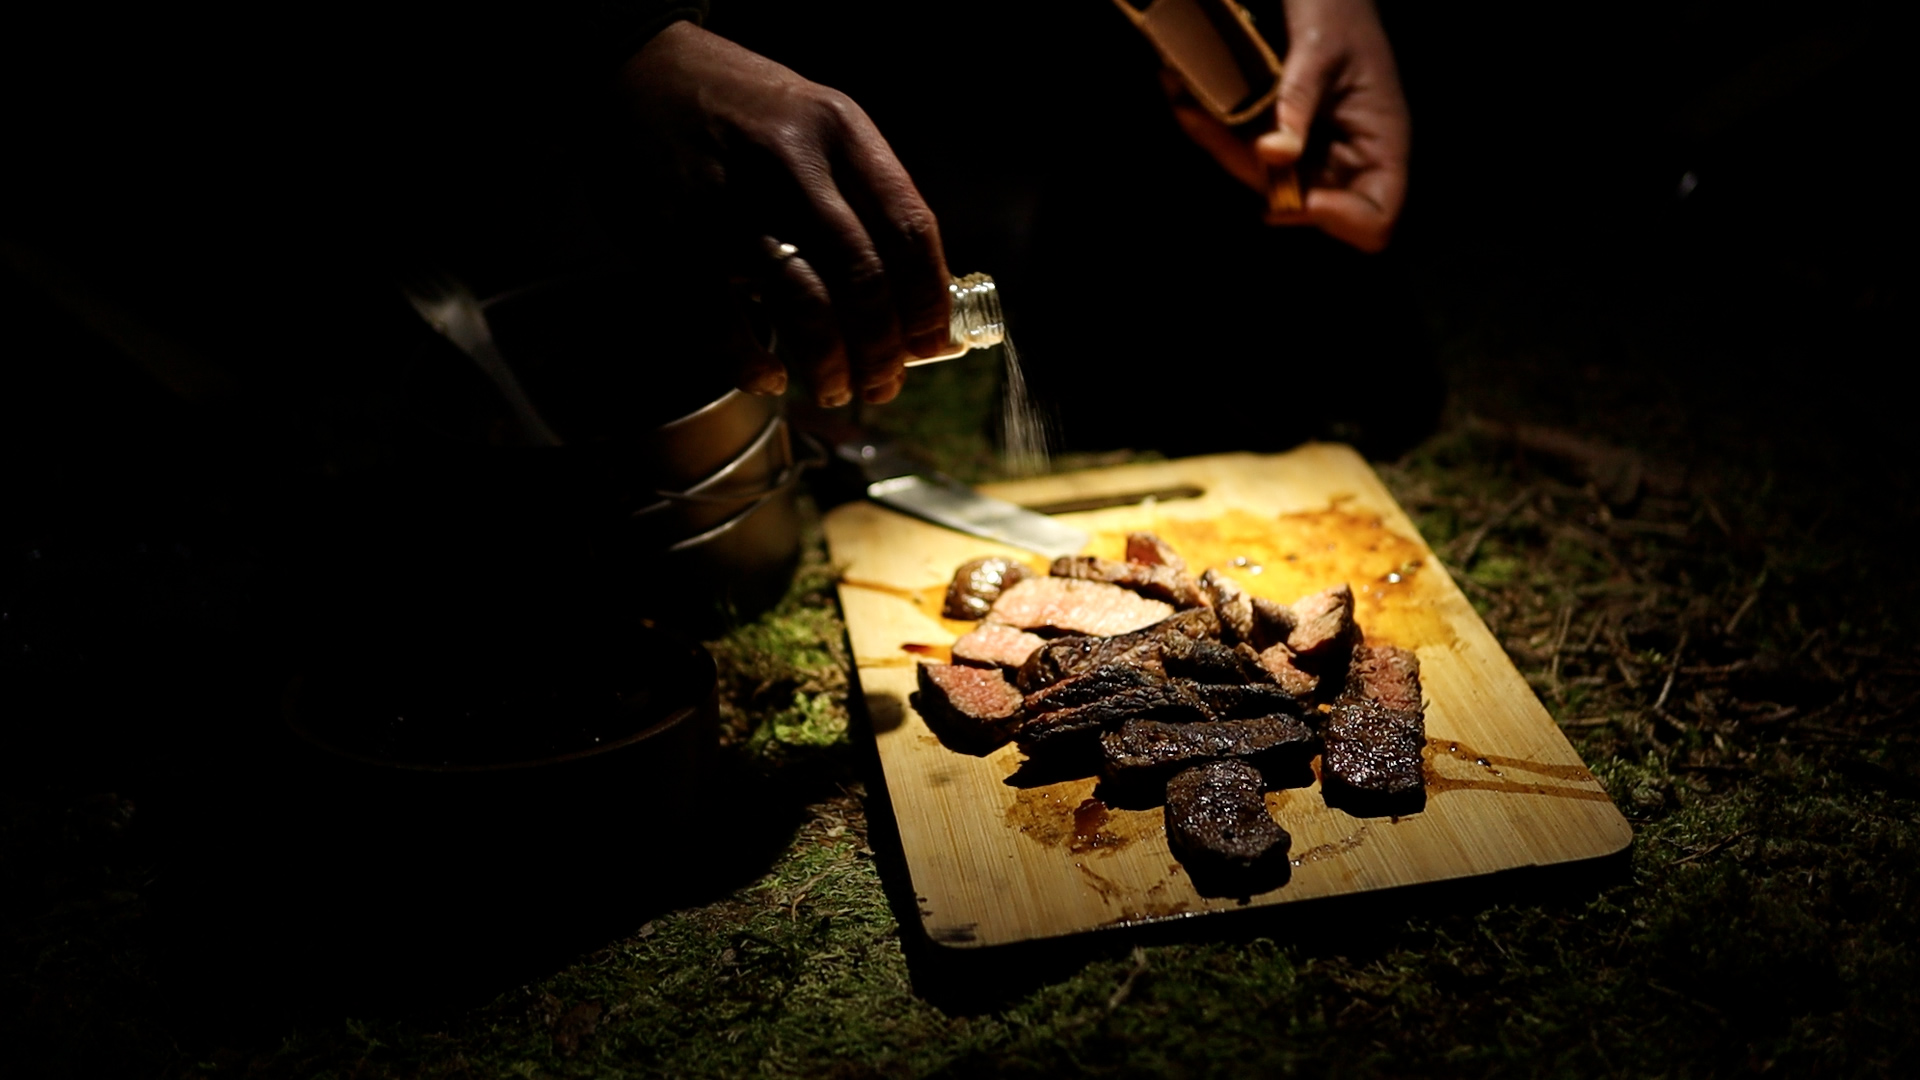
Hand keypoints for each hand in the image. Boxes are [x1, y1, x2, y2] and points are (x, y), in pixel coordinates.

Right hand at [613, 21, 950, 405]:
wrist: (635, 71)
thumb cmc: (738, 107)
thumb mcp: (816, 121)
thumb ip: (861, 189)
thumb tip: (913, 285)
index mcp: (839, 131)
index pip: (910, 228)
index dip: (929, 301)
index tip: (932, 342)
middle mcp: (792, 163)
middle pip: (865, 280)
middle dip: (883, 350)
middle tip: (884, 384)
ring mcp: (730, 203)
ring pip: (806, 307)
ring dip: (830, 366)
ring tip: (835, 389)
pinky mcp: (675, 239)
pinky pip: (725, 324)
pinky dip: (752, 364)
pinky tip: (768, 377)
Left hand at [1168, 0, 1408, 251]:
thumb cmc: (1337, 7)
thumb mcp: (1318, 48)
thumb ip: (1298, 102)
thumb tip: (1274, 155)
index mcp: (1380, 140)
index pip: (1375, 217)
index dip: (1339, 219)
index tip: (1300, 195)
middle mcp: (1347, 155)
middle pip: (1300, 204)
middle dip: (1248, 169)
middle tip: (1201, 118)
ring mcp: (1312, 149)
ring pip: (1259, 179)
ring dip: (1220, 145)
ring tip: (1185, 100)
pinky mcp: (1281, 135)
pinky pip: (1245, 152)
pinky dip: (1216, 131)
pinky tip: (1187, 97)